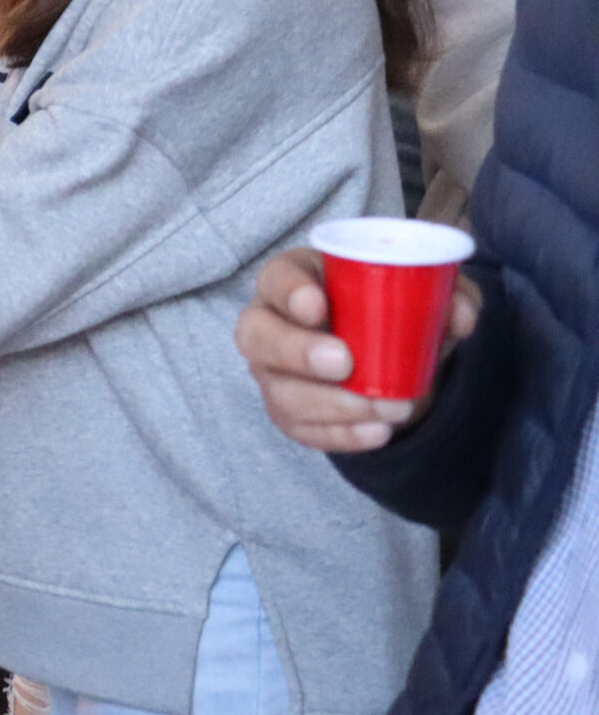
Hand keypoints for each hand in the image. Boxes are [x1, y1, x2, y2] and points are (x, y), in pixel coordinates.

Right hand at [234, 248, 480, 451]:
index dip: (289, 292)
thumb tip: (460, 314)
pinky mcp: (288, 412)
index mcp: (295, 280)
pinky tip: (377, 433)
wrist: (385, 355)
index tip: (318, 306)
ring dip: (335, 404)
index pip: (275, 278)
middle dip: (297, 352)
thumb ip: (446, 292)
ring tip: (391, 407)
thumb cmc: (388, 308)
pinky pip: (302, 430)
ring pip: (281, 393)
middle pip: (255, 336)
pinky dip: (342, 435)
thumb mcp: (422, 291)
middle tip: (345, 363)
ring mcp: (273, 373)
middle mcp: (270, 324)